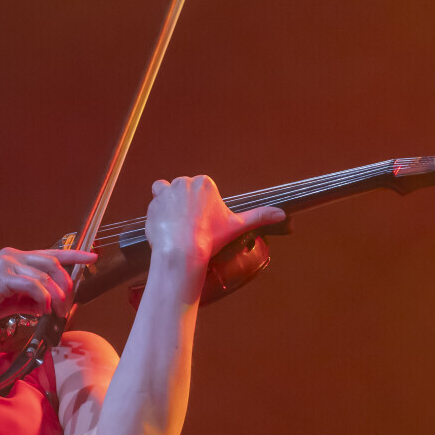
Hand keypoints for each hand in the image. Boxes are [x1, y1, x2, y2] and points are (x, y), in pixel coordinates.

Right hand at [0, 247, 96, 321]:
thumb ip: (29, 300)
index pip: (51, 252)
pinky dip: (42, 299)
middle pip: (53, 264)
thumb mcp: (10, 300)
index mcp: (17, 258)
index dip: (74, 255)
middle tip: (69, 305)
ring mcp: (8, 264)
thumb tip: (46, 306)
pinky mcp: (3, 277)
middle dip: (67, 285)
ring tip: (57, 312)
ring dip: (56, 297)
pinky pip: (32, 286)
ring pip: (45, 276)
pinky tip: (42, 310)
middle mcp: (14, 257)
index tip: (92, 256)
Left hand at [145, 176, 286, 269]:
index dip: (203, 205)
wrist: (182, 251)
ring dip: (169, 203)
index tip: (204, 220)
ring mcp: (165, 192)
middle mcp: (183, 182)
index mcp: (204, 183)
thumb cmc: (209, 238)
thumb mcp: (237, 226)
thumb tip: (282, 214)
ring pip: (165, 192)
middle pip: (184, 189)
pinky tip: (165, 229)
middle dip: (187, 204)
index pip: (202, 189)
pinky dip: (158, 216)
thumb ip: (259, 216)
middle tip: (192, 225)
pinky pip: (154, 206)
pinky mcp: (152, 205)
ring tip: (176, 223)